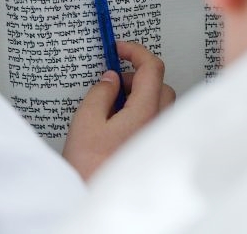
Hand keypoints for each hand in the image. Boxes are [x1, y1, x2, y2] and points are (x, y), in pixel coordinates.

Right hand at [62, 41, 174, 180]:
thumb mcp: (85, 122)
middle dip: (136, 76)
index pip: (152, 68)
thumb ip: (100, 93)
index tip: (119, 49)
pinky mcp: (154, 148)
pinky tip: (117, 124)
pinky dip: (140, 112)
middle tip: (112, 80)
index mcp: (145, 112)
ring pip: (160, 103)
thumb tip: (110, 78)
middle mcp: (158, 123)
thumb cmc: (90, 168)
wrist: (93, 198)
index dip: (136, 51)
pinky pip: (154, 120)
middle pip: (160, 84)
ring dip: (139, 95)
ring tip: (112, 105)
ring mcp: (158, 137)